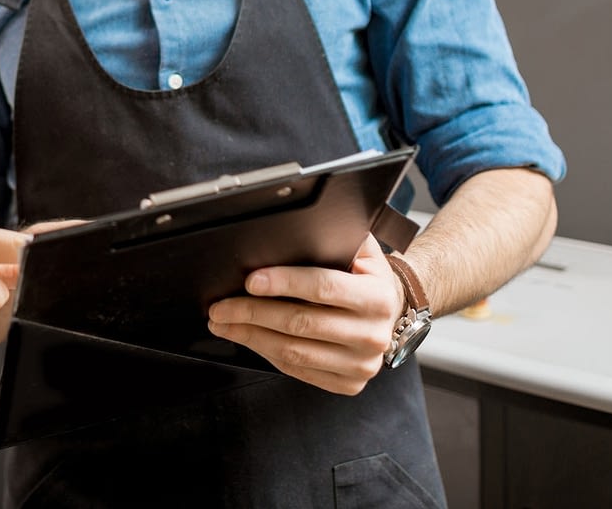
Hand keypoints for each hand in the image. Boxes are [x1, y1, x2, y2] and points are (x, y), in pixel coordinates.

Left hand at [205, 234, 403, 394]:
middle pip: (300, 323)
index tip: (250, 281)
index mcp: (378, 297)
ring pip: (294, 351)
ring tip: (223, 323)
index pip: (323, 287)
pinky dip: (266, 353)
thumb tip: (292, 226)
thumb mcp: (360, 251)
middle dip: (252, 313)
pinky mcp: (348, 384)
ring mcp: (361, 364)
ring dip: (251, 336)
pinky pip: (297, 370)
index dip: (283, 283)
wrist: (390, 312)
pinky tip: (248, 338)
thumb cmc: (365, 276)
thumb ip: (333, 238)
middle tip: (220, 306)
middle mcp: (373, 334)